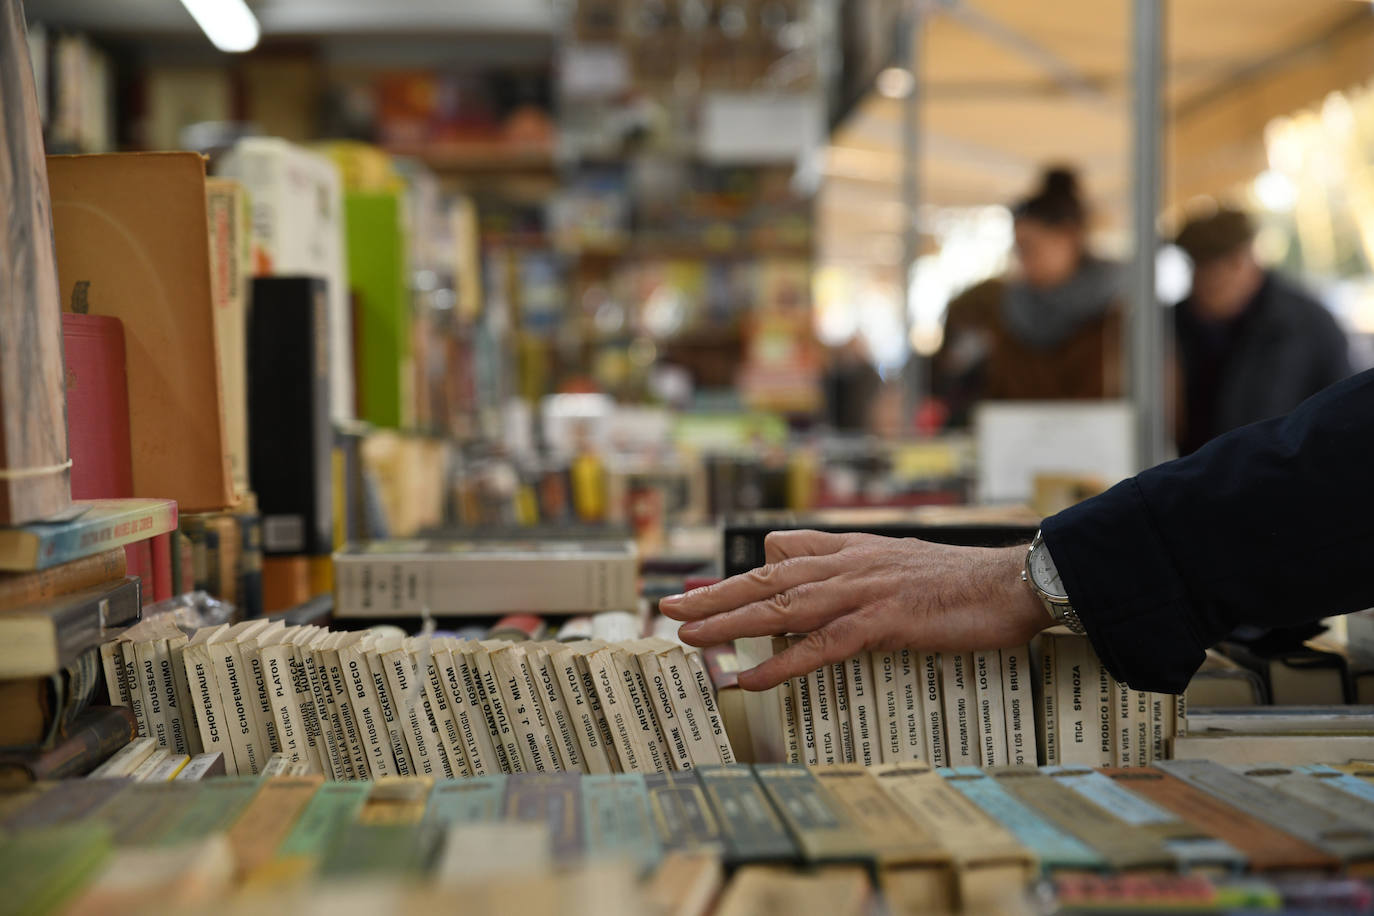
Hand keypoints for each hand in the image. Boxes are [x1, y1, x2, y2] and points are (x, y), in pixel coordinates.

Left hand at [659, 530, 1048, 689]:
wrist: (1011, 582)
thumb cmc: (958, 580)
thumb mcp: (895, 562)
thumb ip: (851, 561)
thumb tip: (807, 566)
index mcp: (850, 551)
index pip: (778, 555)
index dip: (734, 575)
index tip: (695, 591)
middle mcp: (847, 565)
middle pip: (765, 577)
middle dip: (712, 595)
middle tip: (667, 609)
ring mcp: (862, 592)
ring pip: (781, 605)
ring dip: (731, 622)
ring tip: (689, 636)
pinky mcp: (882, 622)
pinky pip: (819, 646)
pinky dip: (780, 661)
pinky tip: (749, 675)